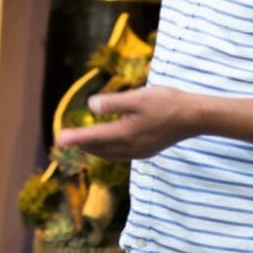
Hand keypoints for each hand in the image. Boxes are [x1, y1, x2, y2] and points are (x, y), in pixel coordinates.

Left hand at [55, 86, 193, 160]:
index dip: (75, 137)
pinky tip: (108, 144)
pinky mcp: (147, 150)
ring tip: (82, 142)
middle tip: (66, 139)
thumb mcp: (138, 97)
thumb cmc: (167, 103)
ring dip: (94, 149)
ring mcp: (140, 151)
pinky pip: (120, 154)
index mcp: (126, 134)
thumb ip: (113, 103)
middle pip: (99, 149)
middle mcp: (131, 147)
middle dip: (82, 144)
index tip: (58, 139)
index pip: (94, 138)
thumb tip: (90, 106)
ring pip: (110, 154)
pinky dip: (108, 150)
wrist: (194, 117)